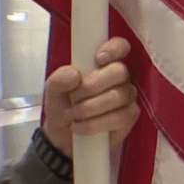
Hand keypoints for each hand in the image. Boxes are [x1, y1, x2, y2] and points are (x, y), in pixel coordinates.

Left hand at [41, 37, 139, 157]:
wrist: (63, 137)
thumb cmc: (64, 106)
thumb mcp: (53, 91)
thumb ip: (59, 79)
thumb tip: (75, 75)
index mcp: (103, 64)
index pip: (120, 46)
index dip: (114, 49)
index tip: (98, 59)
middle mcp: (120, 78)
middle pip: (119, 72)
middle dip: (92, 86)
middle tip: (73, 98)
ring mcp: (127, 97)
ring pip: (118, 96)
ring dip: (90, 107)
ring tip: (73, 115)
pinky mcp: (129, 117)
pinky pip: (119, 117)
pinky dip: (95, 124)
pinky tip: (80, 127)